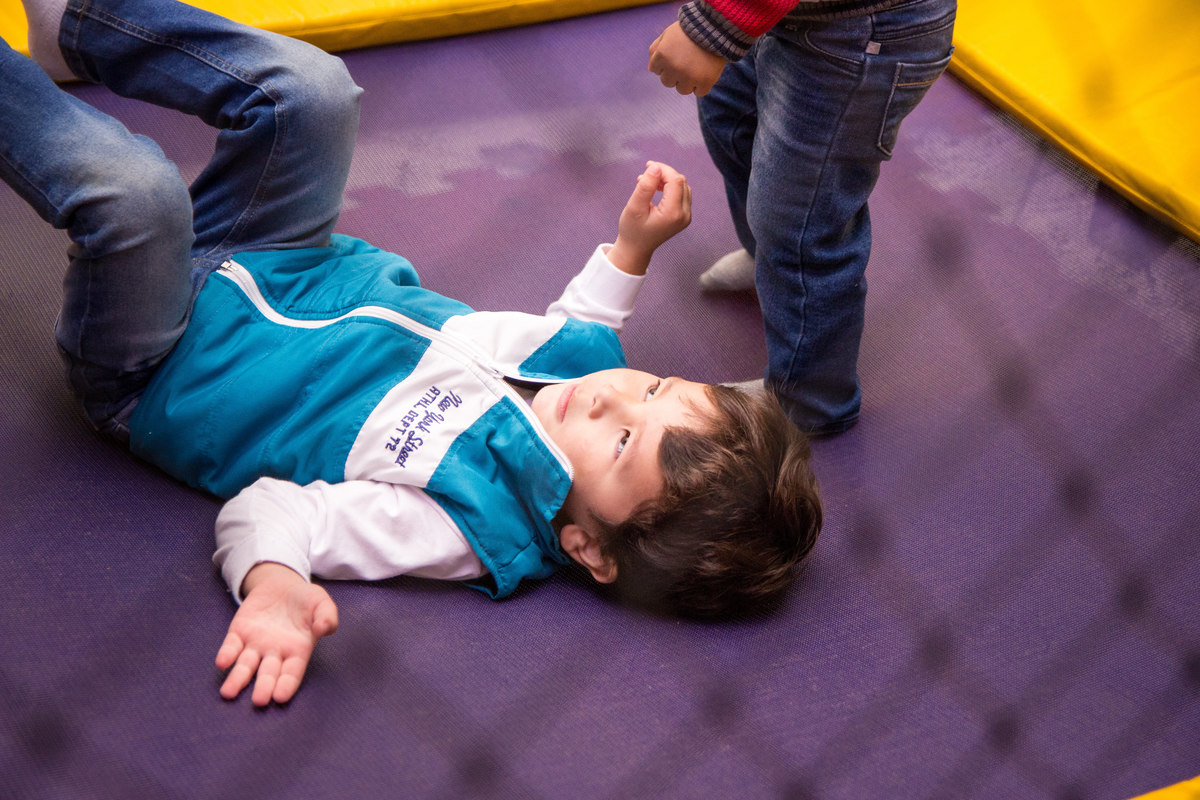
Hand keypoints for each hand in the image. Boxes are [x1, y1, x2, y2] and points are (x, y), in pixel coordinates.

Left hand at [215, 562, 338, 706]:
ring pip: (245, 666)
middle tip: (259, 701)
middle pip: (267, 674)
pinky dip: (227, 654)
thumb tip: (324, 628)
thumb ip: (326, 616)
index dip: (286, 684)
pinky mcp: (239, 632)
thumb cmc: (306, 599)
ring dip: (237, 679)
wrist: (282, 584)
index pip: (292, 672)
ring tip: (228, 693)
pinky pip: (231, 646)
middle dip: (263, 687)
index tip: (280, 697)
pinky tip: (222, 662)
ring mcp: (255, 644)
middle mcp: (275, 653)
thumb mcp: (321, 603)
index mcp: (297, 650)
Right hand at [609, 161, 691, 274]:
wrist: (636, 249)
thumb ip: (645, 186)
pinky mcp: (684, 216)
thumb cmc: (632, 230)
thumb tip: (655, 167)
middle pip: (681, 182)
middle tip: (645, 173)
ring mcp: (686, 217)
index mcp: (673, 213)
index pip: (675, 180)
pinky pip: (682, 194)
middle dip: (664, 173)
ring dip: (667, 180)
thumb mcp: (634, 207)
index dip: (662, 169)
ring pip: (682, 186)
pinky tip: (656, 189)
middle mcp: (684, 215)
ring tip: (648, 181)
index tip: (647, 166)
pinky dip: (670, 187)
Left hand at [648, 22, 725, 96]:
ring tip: (695, 67)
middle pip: (667, 82)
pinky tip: (704, 73)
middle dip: (674, 73)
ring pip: (682, 90)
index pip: (655, 70)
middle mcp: (674, 69)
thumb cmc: (688, 30)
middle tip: (686, 60)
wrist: (715, 27)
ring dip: (687, 81)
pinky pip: (699, 92)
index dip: (665, 62)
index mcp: (662, 56)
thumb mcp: (667, 34)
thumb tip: (652, 69)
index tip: (675, 53)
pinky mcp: (705, 82)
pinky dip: (701, 85)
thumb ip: (655, 49)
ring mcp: (689, 77)